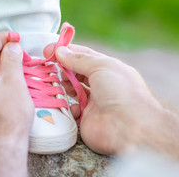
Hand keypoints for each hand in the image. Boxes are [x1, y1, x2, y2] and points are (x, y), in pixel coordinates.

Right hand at [44, 44, 165, 155]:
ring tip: (58, 83)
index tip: (48, 50)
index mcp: (107, 68)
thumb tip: (60, 51)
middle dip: (63, 68)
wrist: (129, 128)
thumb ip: (78, 59)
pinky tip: (71, 105)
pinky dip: (68, 106)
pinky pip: (71, 109)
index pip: (83, 56)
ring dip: (63, 85)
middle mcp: (100, 84)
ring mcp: (93, 101)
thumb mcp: (101, 66)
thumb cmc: (120, 92)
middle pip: (76, 72)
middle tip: (51, 67)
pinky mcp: (86, 118)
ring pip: (72, 90)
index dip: (66, 51)